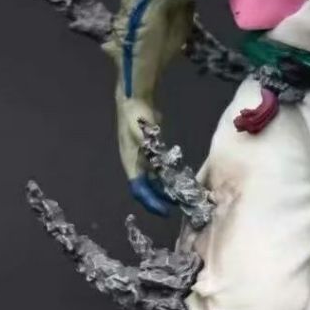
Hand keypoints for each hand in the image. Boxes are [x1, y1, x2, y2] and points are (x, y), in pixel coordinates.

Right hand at [116, 95, 171, 215]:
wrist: (134, 99)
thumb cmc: (136, 117)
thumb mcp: (144, 136)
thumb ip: (153, 155)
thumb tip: (164, 174)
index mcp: (130, 164)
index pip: (139, 190)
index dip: (152, 202)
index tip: (166, 210)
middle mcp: (134, 164)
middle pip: (146, 188)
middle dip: (160, 198)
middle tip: (178, 204)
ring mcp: (141, 157)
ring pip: (152, 179)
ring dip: (164, 188)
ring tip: (179, 195)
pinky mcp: (149, 150)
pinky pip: (157, 168)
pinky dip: (166, 175)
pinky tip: (178, 177)